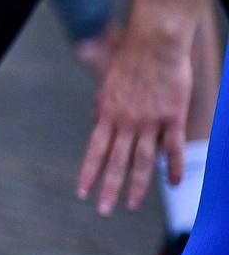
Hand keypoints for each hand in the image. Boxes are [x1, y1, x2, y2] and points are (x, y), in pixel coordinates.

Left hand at [78, 24, 192, 214]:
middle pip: (116, 162)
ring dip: (137, 186)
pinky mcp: (172, 117)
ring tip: (132, 206)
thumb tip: (95, 123)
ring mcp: (149, 121)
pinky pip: (172, 148)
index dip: (88, 173)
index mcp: (107, 115)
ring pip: (142, 161)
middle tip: (104, 210)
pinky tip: (172, 183)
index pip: (94, 151)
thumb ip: (102, 107)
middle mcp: (126, 122)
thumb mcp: (107, 85)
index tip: (82, 192)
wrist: (155, 44)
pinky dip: (172, 167)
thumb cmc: (131, 62)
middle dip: (109, 188)